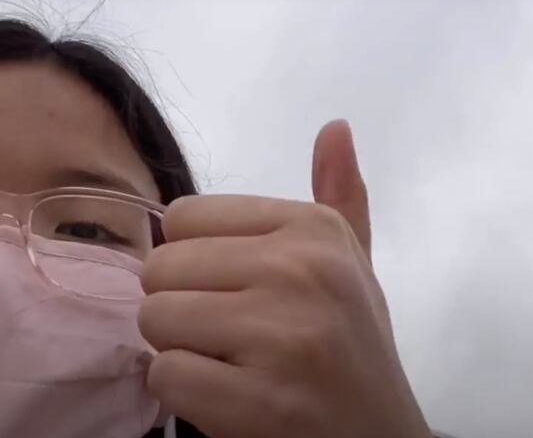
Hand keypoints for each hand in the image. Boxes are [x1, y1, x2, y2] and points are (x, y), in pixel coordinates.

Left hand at [138, 120, 431, 437]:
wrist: (378, 437)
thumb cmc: (351, 346)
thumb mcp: (352, 265)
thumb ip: (338, 197)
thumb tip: (335, 126)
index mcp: (314, 228)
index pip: (183, 217)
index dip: (194, 259)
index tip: (233, 288)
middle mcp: (300, 270)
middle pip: (159, 268)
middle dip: (179, 306)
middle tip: (227, 333)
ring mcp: (282, 336)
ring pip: (155, 320)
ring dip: (179, 349)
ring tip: (229, 362)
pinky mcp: (260, 401)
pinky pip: (164, 377)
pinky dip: (183, 393)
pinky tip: (227, 396)